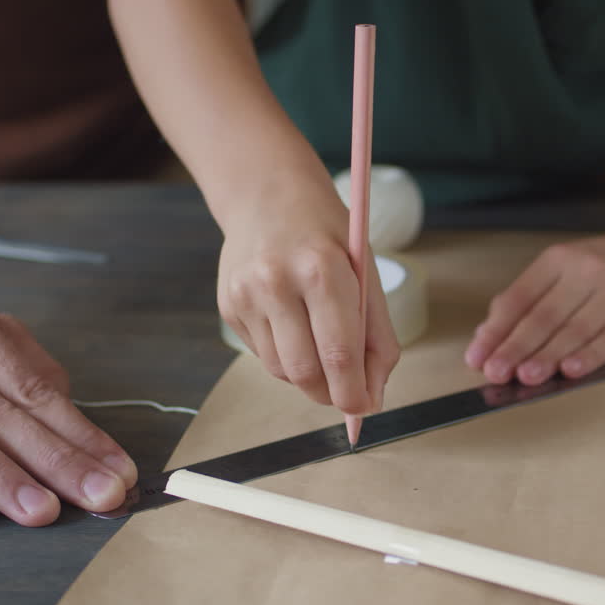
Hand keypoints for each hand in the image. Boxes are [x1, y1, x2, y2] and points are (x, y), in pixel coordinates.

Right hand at [217, 195, 398, 415]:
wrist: (267, 195)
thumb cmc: (326, 235)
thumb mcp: (365, 271)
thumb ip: (376, 335)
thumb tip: (373, 397)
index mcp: (322, 269)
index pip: (340, 352)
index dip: (354, 392)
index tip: (365, 408)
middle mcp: (277, 282)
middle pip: (305, 372)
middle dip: (330, 394)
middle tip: (346, 394)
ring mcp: (246, 295)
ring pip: (281, 371)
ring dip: (308, 376)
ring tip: (320, 346)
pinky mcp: (228, 307)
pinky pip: (262, 355)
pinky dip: (285, 356)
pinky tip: (292, 325)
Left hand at [464, 235, 604, 385]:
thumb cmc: (599, 270)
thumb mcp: (559, 271)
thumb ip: (525, 300)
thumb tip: (487, 333)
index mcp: (557, 260)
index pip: (519, 298)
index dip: (496, 330)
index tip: (477, 357)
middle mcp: (585, 270)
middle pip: (544, 315)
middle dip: (516, 347)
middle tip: (496, 372)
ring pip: (576, 329)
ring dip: (548, 356)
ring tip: (526, 376)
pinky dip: (590, 356)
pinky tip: (571, 370)